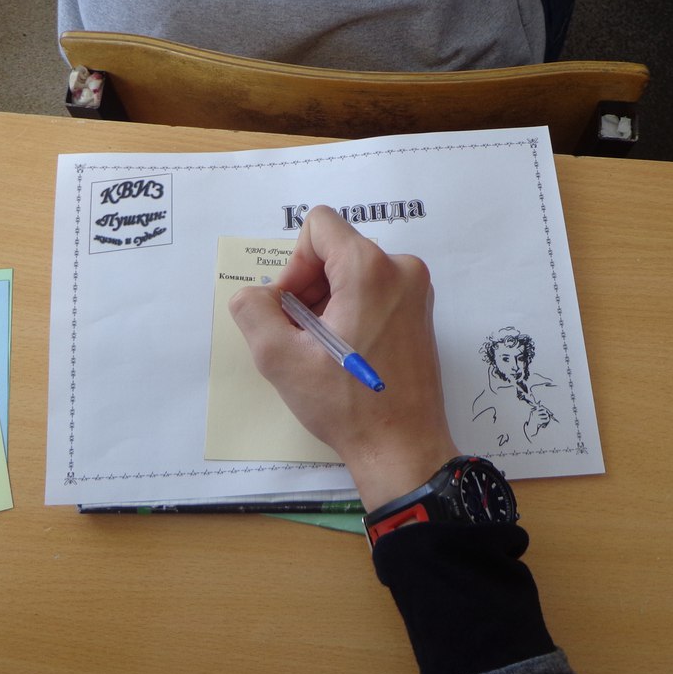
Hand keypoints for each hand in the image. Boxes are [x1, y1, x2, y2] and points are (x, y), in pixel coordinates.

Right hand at [229, 206, 457, 510]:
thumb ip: (252, 310)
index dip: (293, 264)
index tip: (292, 309)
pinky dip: (351, 311)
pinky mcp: (420, 313)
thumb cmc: (347, 405)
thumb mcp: (279, 358)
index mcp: (370, 269)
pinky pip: (374, 291)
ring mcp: (416, 291)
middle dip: (308, 287)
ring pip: (353, 272)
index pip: (318, 226)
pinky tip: (342, 353)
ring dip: (327, 302)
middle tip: (299, 336)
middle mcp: (401, 270)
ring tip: (320, 350)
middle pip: (335, 250)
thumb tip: (255, 296)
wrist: (402, 447)